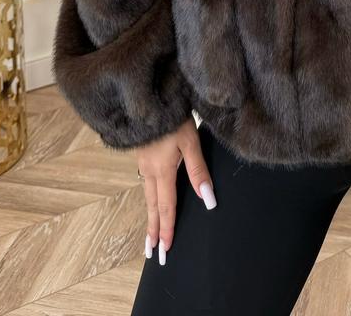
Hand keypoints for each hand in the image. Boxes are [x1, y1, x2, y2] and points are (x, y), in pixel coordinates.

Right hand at [136, 117, 216, 264]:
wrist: (148, 96)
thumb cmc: (172, 116)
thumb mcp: (190, 140)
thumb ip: (198, 170)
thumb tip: (207, 200)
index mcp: (162, 170)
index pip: (166, 207)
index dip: (167, 229)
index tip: (165, 250)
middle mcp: (149, 171)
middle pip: (153, 207)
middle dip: (154, 231)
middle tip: (153, 254)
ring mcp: (143, 163)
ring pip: (148, 198)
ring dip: (150, 218)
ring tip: (150, 237)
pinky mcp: (142, 156)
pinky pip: (146, 186)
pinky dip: (148, 202)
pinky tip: (151, 203)